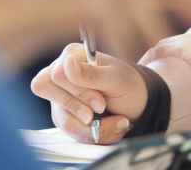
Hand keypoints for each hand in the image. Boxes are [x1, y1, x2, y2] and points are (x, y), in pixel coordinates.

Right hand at [31, 45, 145, 143]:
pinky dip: (95, 134)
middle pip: (52, 96)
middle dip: (81, 109)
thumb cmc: (129, 84)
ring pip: (64, 121)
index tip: (100, 99)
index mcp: (72, 56)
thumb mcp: (116, 78)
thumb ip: (91, 73)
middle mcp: (62, 75)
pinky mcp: (66, 116)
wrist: (138, 103)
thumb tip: (67, 64)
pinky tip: (109, 125)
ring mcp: (61, 98)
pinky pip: (72, 132)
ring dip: (94, 127)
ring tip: (116, 120)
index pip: (57, 76)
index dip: (78, 92)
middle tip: (102, 108)